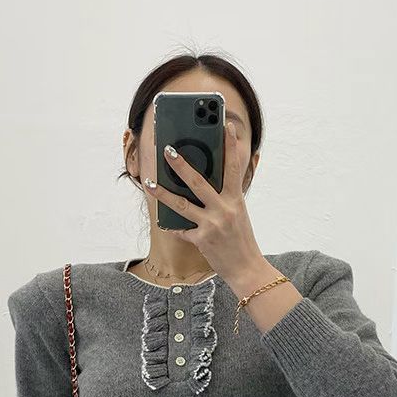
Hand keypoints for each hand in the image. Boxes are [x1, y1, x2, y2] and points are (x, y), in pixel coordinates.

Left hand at [148, 121, 264, 282]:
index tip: (226, 127)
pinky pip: (181, 230)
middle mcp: (224, 210)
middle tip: (167, 150)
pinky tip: (163, 221)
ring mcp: (211, 225)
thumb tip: (203, 181)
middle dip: (181, 164)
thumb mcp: (238, 214)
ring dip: (163, 193)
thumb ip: (224, 197)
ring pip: (181, 205)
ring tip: (150, 183)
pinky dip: (172, 226)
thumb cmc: (241, 239)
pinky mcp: (201, 240)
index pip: (233, 168)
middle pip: (198, 182)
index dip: (230, 146)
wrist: (247, 269)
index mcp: (236, 200)